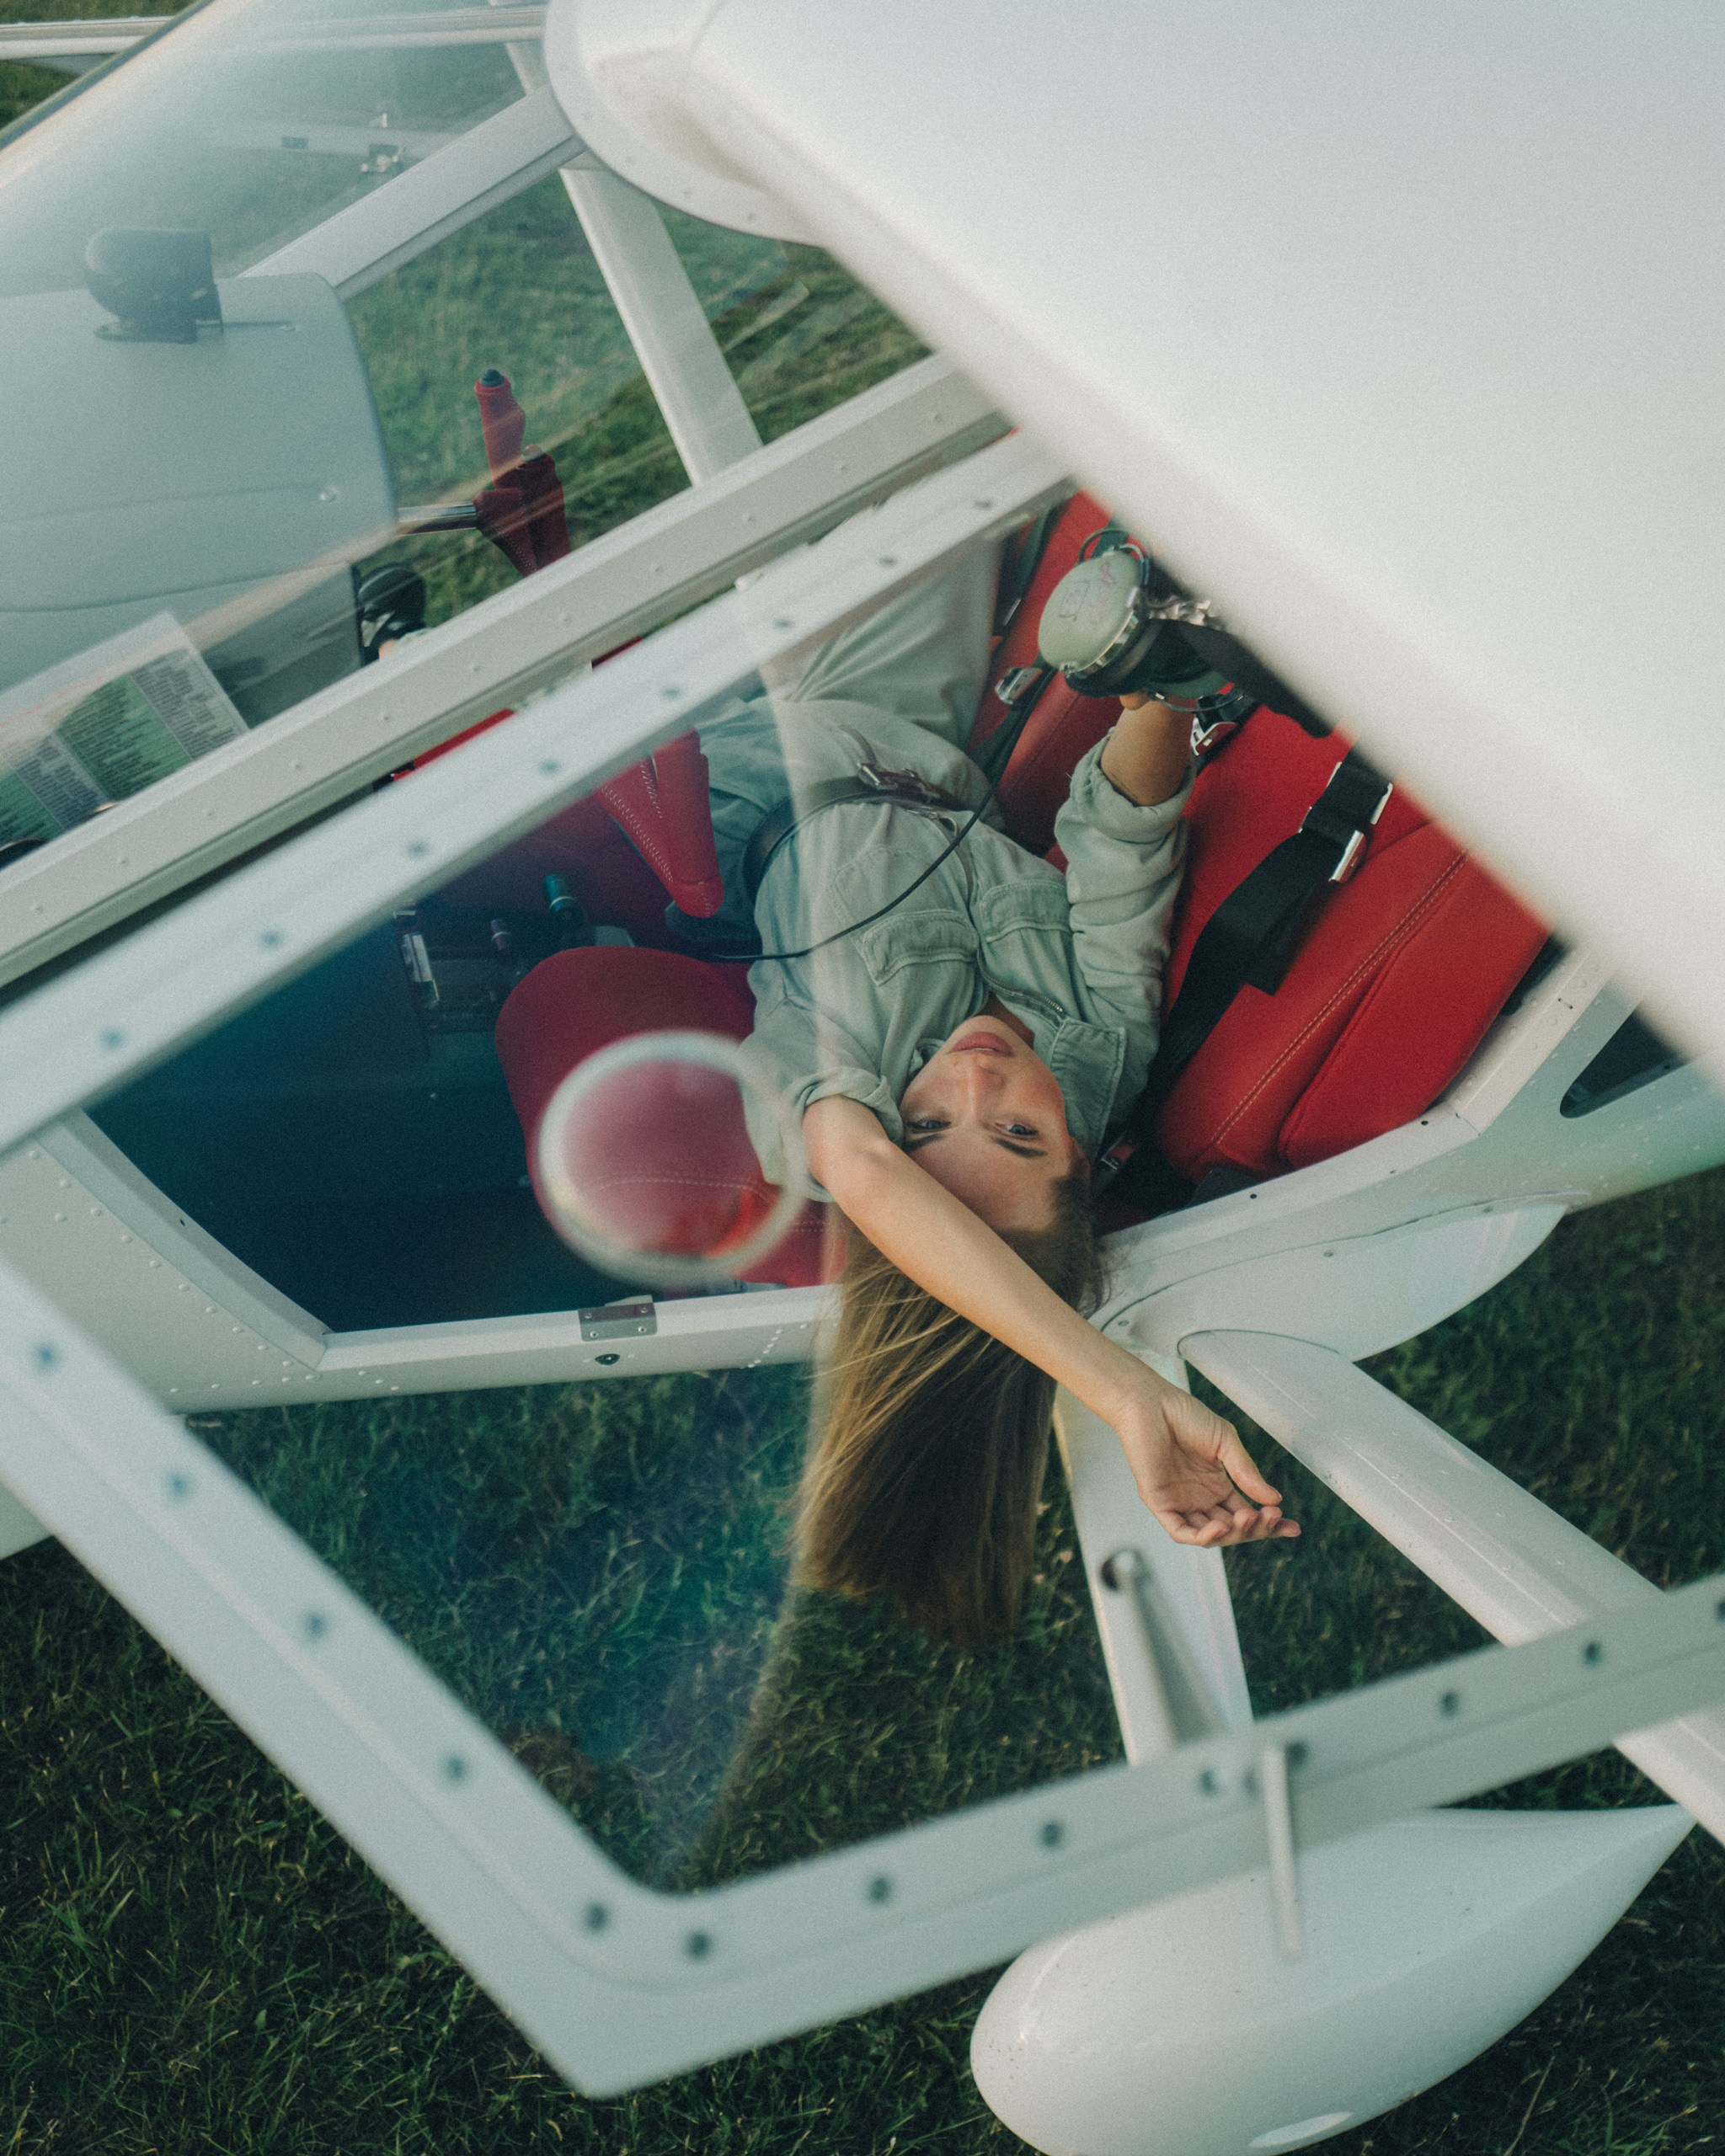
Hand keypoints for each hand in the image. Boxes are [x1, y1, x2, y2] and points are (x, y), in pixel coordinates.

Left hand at [1110, 1375, 1300, 1546]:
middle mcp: (1201, 1499)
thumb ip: (1246, 1471)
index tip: (1293, 1527)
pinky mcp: (1160, 1503)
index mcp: (1218, 1486)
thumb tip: (1274, 1498)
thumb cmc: (1184, 1415)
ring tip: (1247, 1518)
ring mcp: (1181, 1503)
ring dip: (1231, 1534)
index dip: (1270, 1524)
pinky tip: (1220, 1528)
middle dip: (1255, 1529)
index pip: (1247, 1514)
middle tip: (1271, 1517)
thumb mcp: (1225, 1442)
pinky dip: (1201, 1537)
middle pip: (1233, 1529)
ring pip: (1210, 1535)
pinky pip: (1181, 1531)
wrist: (1151, 1403)